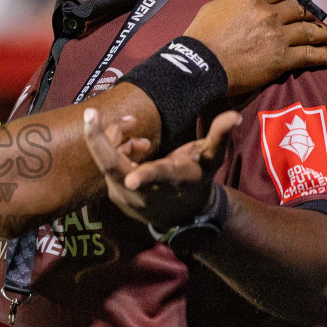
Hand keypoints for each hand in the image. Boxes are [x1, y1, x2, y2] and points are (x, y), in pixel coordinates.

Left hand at [83, 107, 239, 232]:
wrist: (182, 213)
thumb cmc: (197, 178)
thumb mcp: (212, 159)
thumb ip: (219, 136)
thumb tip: (235, 115)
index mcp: (170, 180)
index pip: (158, 177)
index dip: (145, 177)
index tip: (130, 181)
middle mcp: (143, 192)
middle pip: (113, 166)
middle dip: (100, 141)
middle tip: (91, 113)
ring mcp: (124, 195)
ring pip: (107, 159)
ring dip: (116, 138)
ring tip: (139, 133)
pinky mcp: (113, 193)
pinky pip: (106, 163)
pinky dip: (114, 147)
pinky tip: (135, 146)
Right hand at [183, 0, 326, 94]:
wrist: (201, 65)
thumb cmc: (202, 36)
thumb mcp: (214, 7)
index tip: (294, 0)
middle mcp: (270, 14)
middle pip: (299, 9)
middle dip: (307, 14)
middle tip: (312, 20)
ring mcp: (278, 37)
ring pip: (310, 31)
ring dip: (322, 33)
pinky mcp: (282, 59)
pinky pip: (309, 55)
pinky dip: (322, 56)